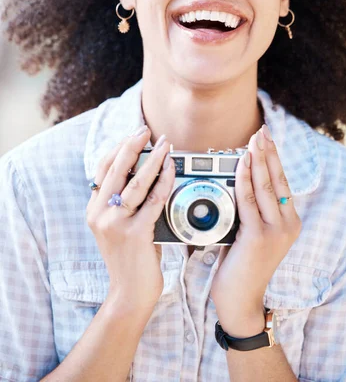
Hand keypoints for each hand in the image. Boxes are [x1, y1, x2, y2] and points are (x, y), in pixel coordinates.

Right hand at [86, 126, 174, 321]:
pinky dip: (165, 182)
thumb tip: (141, 170)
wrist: (129, 293)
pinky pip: (154, 201)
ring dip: (153, 160)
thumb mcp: (116, 226)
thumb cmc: (129, 257)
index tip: (134, 135)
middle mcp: (100, 215)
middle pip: (116, 170)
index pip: (102, 170)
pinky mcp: (135, 234)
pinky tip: (173, 171)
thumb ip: (122, 203)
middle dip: (133, 146)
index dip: (118, 149)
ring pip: (136, 183)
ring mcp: (116, 225)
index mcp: (93, 210)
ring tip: (165, 145)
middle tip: (147, 131)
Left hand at [210, 125, 301, 336]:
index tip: (267, 139)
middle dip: (268, 152)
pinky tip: (241, 164)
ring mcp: (275, 232)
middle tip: (262, 131)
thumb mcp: (252, 233)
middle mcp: (287, 224)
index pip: (282, 182)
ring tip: (253, 141)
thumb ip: (251, 210)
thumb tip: (238, 179)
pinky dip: (244, 180)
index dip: (274, 158)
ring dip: (257, 160)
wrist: (240, 301)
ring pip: (265, 187)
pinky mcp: (258, 237)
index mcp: (289, 222)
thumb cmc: (241, 265)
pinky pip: (248, 201)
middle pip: (277, 179)